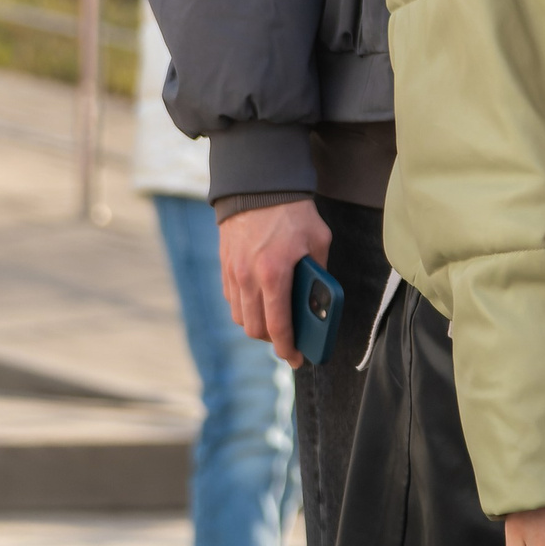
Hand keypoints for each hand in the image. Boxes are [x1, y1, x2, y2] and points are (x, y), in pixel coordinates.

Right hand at [217, 199, 332, 367]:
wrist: (259, 186)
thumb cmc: (294, 213)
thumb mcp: (318, 240)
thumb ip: (318, 273)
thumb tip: (319, 302)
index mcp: (274, 274)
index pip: (278, 326)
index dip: (288, 348)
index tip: (297, 359)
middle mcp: (248, 278)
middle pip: (254, 329)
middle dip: (273, 341)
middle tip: (289, 340)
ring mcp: (233, 273)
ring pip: (240, 317)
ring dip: (257, 326)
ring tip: (275, 321)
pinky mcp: (225, 267)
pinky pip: (232, 300)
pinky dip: (245, 308)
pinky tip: (260, 302)